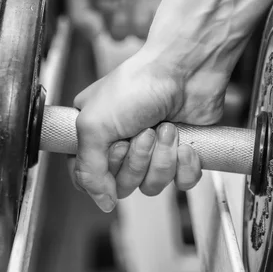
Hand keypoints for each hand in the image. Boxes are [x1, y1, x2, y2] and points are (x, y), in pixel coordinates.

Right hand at [68, 45, 230, 211]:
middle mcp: (122, 143)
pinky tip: (184, 141)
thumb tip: (102, 202)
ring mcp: (152, 149)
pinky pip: (181, 182)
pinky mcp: (180, 152)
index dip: (101, 173)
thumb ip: (88, 170)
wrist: (185, 69)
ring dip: (161, 158)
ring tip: (165, 128)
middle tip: (142, 130)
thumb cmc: (138, 83)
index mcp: (95, 135)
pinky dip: (184, 163)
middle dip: (137, 159)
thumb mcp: (93, 125)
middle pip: (123, 185)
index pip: (87, 177)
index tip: (110, 151)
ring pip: (152, 185)